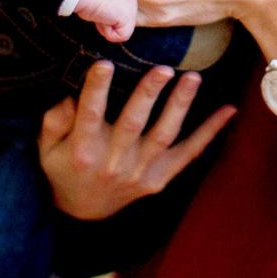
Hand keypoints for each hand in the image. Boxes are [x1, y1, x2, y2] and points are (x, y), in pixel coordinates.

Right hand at [38, 60, 235, 219]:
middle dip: (148, 95)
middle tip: (162, 68)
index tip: (104, 63)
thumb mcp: (47, 148)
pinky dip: (210, 133)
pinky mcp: (160, 179)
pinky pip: (189, 154)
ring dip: (180, 106)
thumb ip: (55, 120)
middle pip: (133, 124)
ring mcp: (140, 172)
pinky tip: (229, 111)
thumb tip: (71, 95)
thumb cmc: (65, 168)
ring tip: (193, 78)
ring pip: (164, 136)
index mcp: (84, 150)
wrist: (84, 214)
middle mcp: (114, 162)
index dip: (96, 89)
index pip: (90, 114)